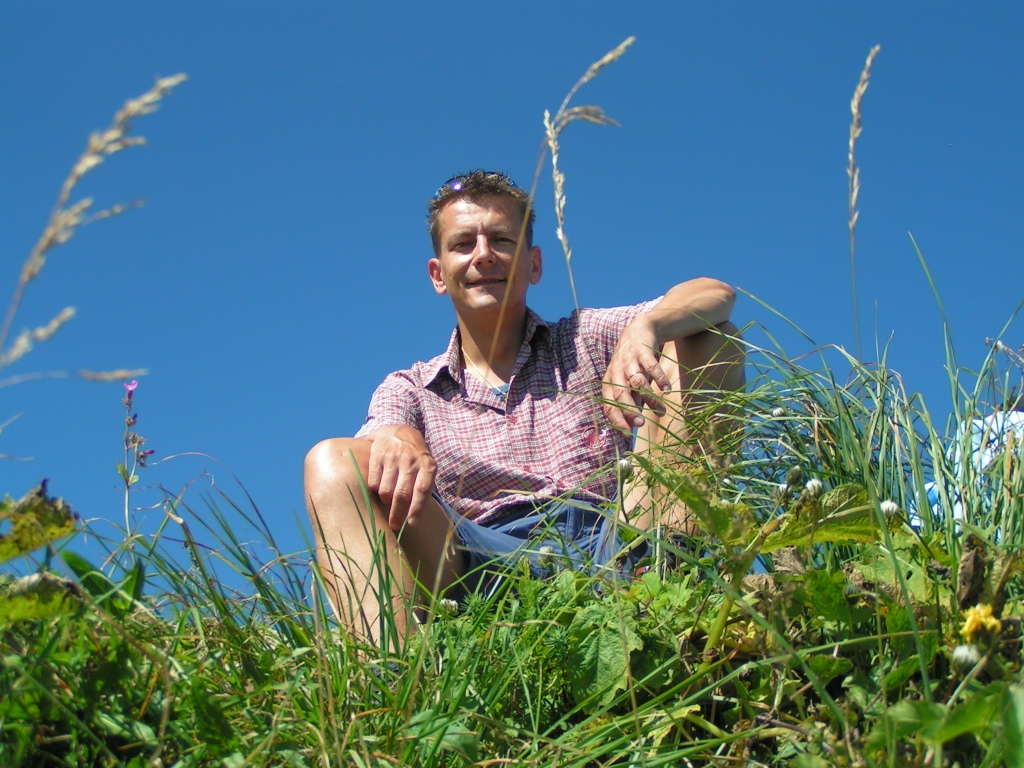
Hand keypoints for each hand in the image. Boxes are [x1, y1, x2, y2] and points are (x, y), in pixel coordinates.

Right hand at [366, 425, 436, 528]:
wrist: (399, 430)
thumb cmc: (415, 456)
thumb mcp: (425, 467)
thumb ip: (423, 487)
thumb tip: (416, 516)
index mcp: (427, 464)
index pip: (422, 489)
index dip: (417, 508)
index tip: (411, 523)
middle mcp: (410, 459)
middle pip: (402, 493)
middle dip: (397, 513)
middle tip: (393, 525)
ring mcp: (393, 456)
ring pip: (386, 490)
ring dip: (385, 501)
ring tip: (387, 501)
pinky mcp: (377, 453)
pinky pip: (373, 481)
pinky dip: (374, 490)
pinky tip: (378, 489)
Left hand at [602, 317, 669, 431]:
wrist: (640, 330)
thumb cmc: (633, 363)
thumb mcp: (627, 381)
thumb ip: (629, 400)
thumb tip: (631, 426)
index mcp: (610, 380)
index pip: (608, 403)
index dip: (616, 419)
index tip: (626, 434)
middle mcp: (617, 370)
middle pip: (620, 393)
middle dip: (629, 409)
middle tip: (640, 424)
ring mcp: (630, 360)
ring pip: (638, 381)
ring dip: (649, 397)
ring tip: (661, 411)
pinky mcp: (643, 351)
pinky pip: (652, 366)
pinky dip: (660, 378)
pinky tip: (667, 389)